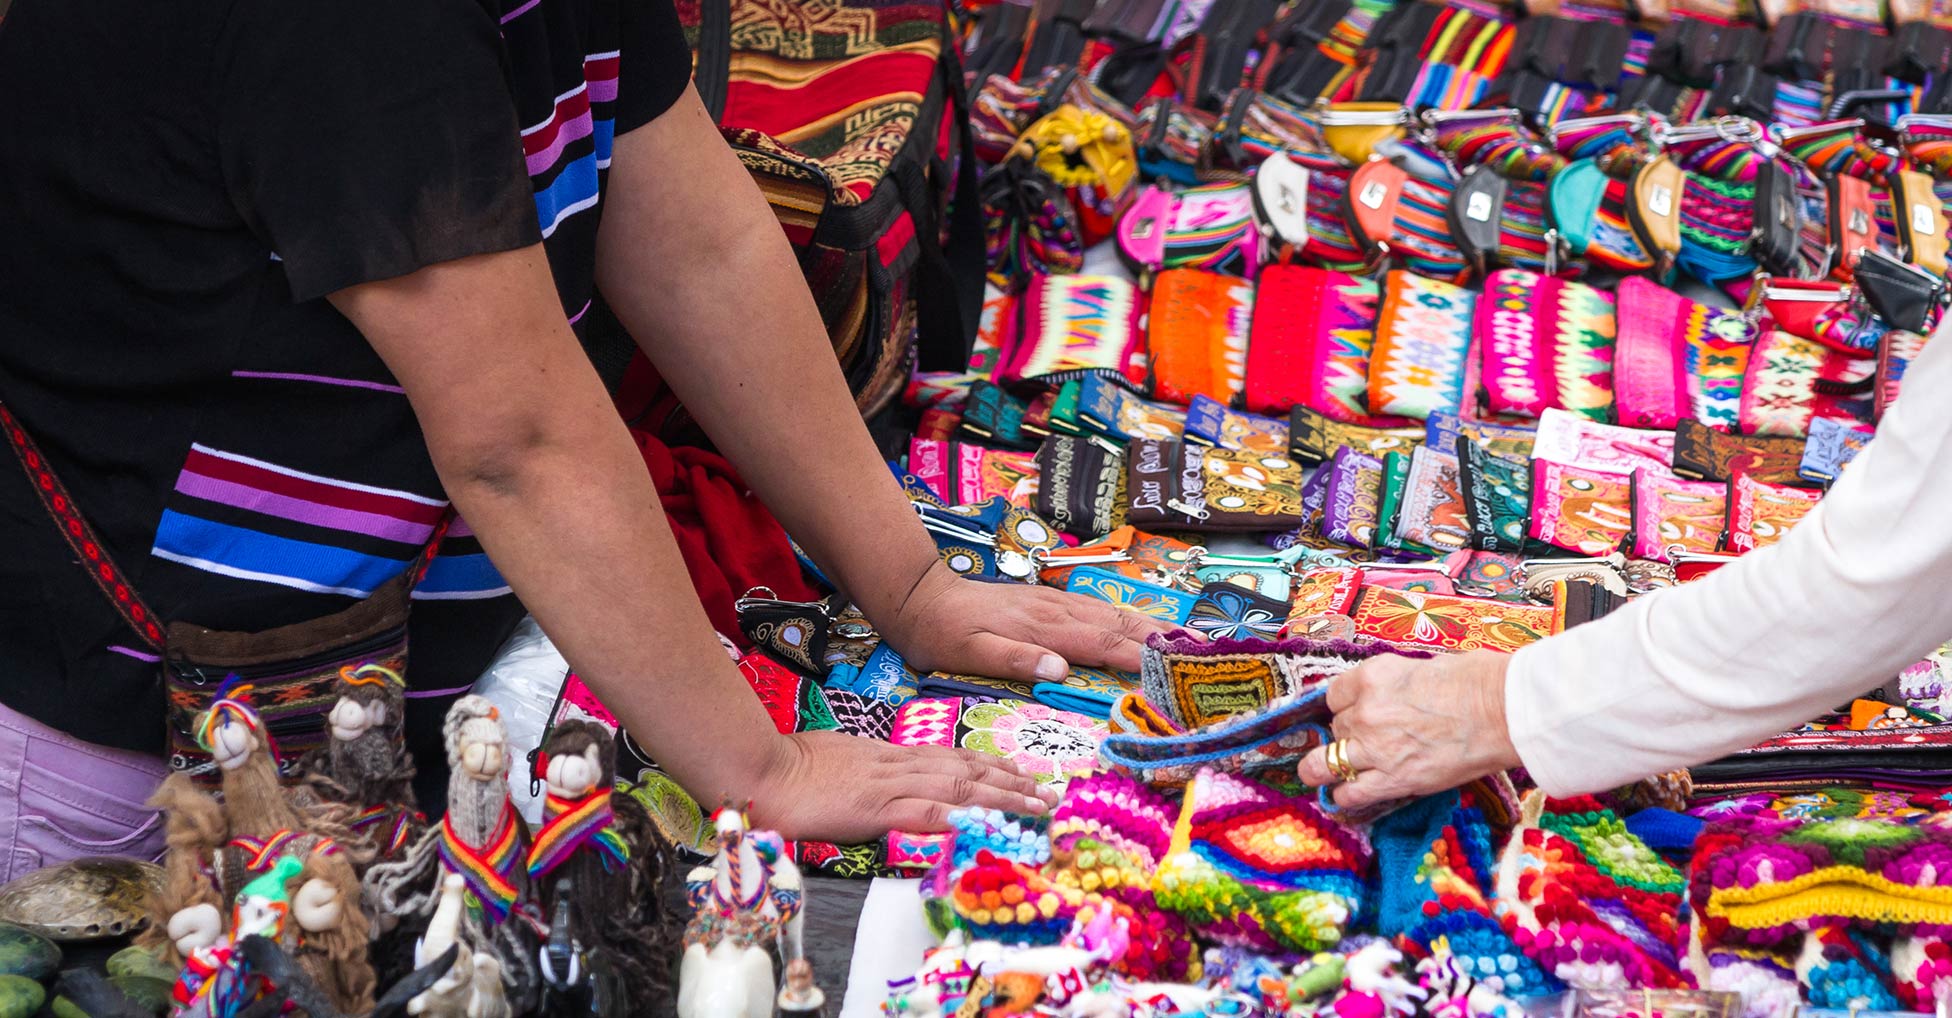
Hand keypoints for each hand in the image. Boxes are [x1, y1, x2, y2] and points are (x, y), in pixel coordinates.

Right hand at [749, 729, 1057, 841]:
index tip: (1019, 773)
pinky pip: (925, 811)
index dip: (988, 765)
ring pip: (959, 786)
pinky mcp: (876, 806)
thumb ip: (861, 770)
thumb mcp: (834, 760)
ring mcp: (889, 784)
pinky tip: (986, 821)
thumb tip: (875, 782)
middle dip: (1010, 781)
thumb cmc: (787, 766)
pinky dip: (960, 815)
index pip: (948, 757)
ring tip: (1037, 806)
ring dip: (1003, 796)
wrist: (759, 768)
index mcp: (887, 754)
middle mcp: (897, 764)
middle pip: (966, 769)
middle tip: (1047, 792)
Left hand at [881, 561, 1175, 679]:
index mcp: (1044, 628)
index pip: (1104, 645)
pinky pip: (1099, 610)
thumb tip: (1060, 669)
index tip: (1177, 671)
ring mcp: (1055, 603)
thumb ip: (1014, 660)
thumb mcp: (968, 653)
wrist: (922, 597)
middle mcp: (1057, 611)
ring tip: (1190, 640)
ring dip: (1153, 626)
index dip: (1143, 658)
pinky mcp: (1049, 602)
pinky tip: (1142, 626)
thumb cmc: (943, 634)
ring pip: (1114, 614)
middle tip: (1205, 653)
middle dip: (1164, 639)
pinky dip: (1129, 619)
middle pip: (1121, 624)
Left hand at [1297, 650, 1520, 809]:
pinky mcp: (1393, 779)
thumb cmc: (1473, 682)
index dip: (1344, 707)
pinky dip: (1343, 796)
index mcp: (1371, 677)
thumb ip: (1392, 686)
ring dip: (1323, 768)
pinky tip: (1344, 795)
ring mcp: (1375, 748)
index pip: (1334, 696)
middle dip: (1348, 734)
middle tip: (1367, 739)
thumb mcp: (1419, 668)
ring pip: (1324, 764)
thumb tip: (1387, 698)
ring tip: (1321, 774)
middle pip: (1336, 727)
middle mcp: (1365, 712)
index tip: (1354, 712)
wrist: (1502, 711)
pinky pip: (1349, 793)